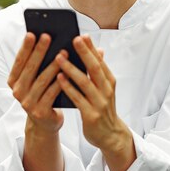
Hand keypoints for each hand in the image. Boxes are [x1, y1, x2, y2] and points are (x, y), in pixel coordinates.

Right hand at [7, 33, 64, 135]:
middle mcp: (17, 91)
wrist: (45, 122)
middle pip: (29, 68)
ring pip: (41, 80)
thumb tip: (54, 39)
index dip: (25, 47)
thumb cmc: (44, 94)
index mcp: (14, 80)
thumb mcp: (39, 78)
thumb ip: (43, 61)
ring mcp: (27, 103)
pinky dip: (59, 83)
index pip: (19, 61)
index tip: (32, 33)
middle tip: (48, 36)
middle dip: (39, 51)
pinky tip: (67, 73)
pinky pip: (51, 95)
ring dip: (53, 65)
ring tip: (64, 52)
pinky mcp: (40, 112)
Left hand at [56, 35, 134, 162]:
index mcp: (109, 81)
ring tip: (59, 57)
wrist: (110, 135)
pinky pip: (78, 99)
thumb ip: (99, 71)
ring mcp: (100, 103)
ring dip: (72, 69)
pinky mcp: (91, 115)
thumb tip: (98, 49)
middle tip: (74, 39)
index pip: (100, 61)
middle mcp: (106, 90)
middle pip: (95, 68)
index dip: (92, 48)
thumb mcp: (105, 88)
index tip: (82, 35)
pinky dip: (68, 88)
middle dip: (84, 53)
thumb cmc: (103, 108)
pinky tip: (59, 78)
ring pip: (85, 82)